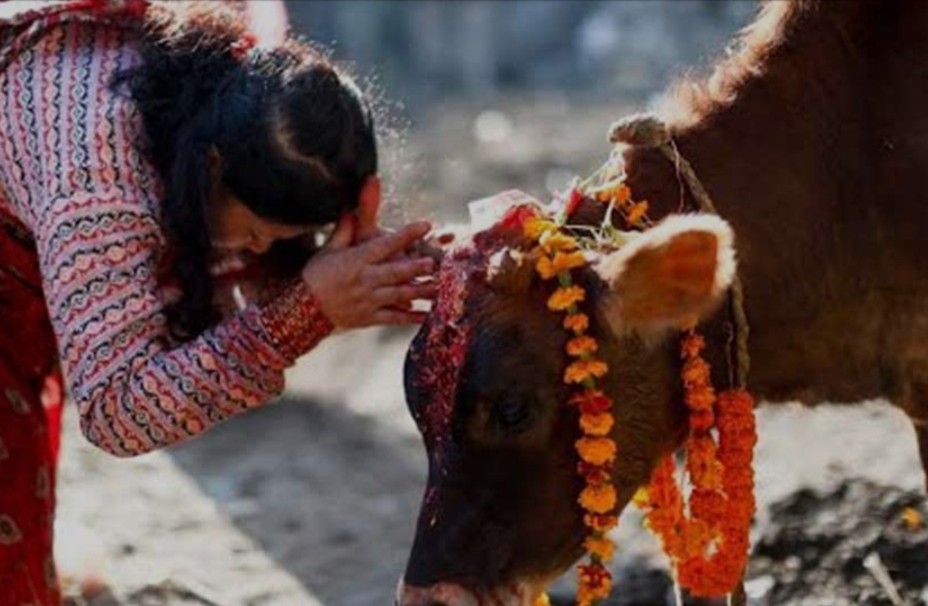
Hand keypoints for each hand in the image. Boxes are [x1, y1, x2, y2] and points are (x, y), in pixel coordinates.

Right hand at [300, 215, 436, 327]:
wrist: (301, 310)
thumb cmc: (316, 275)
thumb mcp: (328, 250)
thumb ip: (344, 230)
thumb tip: (351, 208)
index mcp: (356, 260)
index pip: (385, 244)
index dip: (407, 234)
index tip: (425, 225)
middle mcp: (364, 280)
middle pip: (396, 271)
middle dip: (417, 267)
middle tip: (436, 261)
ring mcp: (368, 300)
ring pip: (399, 294)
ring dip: (420, 290)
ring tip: (439, 286)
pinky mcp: (369, 318)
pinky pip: (394, 318)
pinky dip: (412, 317)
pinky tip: (428, 315)